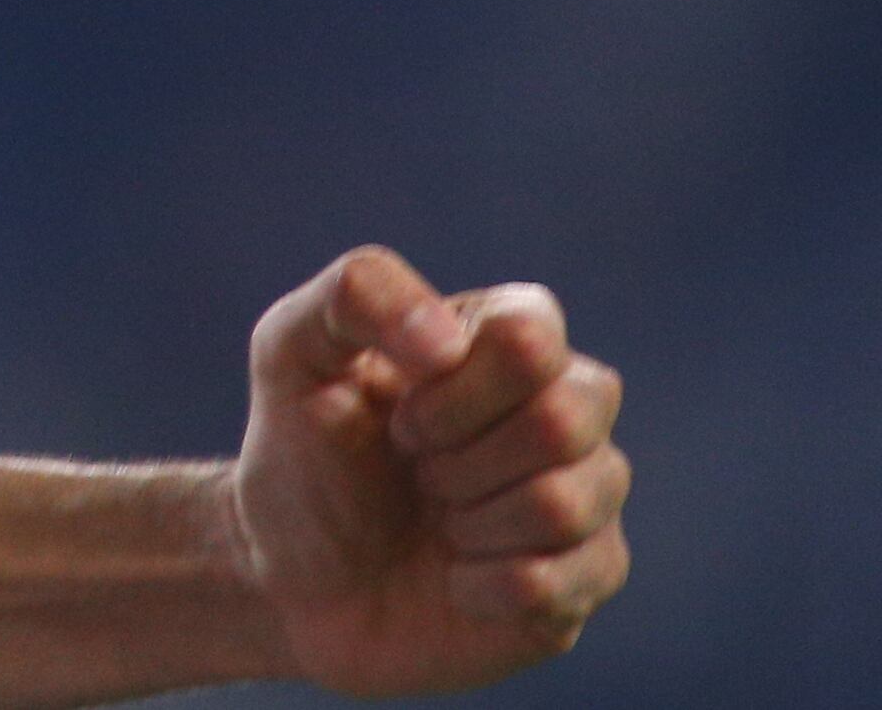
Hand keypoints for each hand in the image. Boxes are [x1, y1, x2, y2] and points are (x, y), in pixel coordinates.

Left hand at [231, 246, 631, 695]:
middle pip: (566, 420)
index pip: (529, 340)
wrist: (297, 579)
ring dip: (471, 525)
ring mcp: (589, 492)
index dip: (452, 394)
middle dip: (460, 462)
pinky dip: (483, 588)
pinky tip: (458, 582)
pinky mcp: (589, 576)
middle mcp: (567, 404)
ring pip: (568, 504)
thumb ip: (358, 293)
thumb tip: (447, 342)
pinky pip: (560, 583)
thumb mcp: (292, 351)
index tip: (397, 421)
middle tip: (418, 474)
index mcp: (507, 334)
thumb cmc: (304, 455)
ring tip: (440, 524)